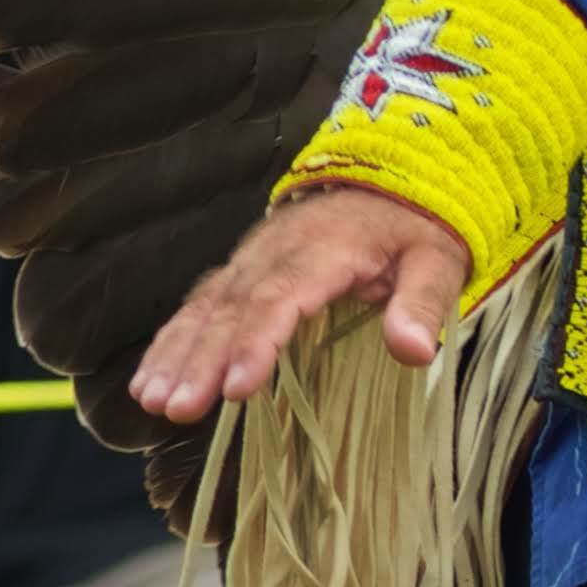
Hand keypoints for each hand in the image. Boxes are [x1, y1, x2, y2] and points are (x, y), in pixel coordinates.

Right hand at [130, 186, 471, 419]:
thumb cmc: (415, 229)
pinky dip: (171, 340)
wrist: (389, 178)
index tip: (236, 387)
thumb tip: (415, 350)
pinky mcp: (240, 270)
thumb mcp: (438, 259)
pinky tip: (148, 379)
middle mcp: (276, 252)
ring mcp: (252, 260)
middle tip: (177, 408)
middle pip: (231, 309)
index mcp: (325, 250)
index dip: (257, 343)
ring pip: (205, 307)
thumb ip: (424, 302)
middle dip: (201, 360)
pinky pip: (199, 304)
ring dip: (175, 353)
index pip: (282, 299)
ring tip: (150, 399)